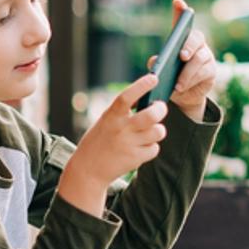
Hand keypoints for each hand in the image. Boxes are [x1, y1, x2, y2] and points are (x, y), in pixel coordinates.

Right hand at [57, 74, 166, 216]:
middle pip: (151, 115)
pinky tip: (141, 148)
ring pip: (158, 132)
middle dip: (161, 109)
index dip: (142, 85)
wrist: (88, 169)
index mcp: (111, 116)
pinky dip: (151, 147)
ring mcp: (128, 144)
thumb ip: (124, 112)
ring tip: (150, 131)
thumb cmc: (99, 141)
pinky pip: (154, 149)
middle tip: (160, 108)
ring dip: (157, 130)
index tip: (154, 78)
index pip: (127, 96)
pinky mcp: (135, 159)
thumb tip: (149, 101)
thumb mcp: (106, 121)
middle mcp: (120, 129)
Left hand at [148, 0, 216, 121]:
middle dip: (189, 46)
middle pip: (196, 38)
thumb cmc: (171, 76)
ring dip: (188, 71)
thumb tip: (154, 62)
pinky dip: (191, 81)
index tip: (177, 2)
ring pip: (200, 58)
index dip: (181, 11)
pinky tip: (181, 87)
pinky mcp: (211, 70)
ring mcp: (206, 55)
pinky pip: (204, 73)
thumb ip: (158, 63)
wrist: (184, 95)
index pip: (182, 21)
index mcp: (182, 39)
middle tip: (181, 56)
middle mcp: (196, 43)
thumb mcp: (162, 70)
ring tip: (177, 84)